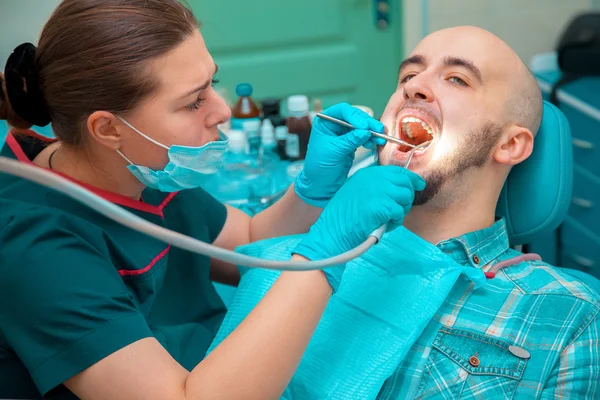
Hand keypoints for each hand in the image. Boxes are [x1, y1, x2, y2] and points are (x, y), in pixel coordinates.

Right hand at [293, 165, 425, 291]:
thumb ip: (375, 187)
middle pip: (405, 183)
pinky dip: (395, 221)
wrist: (332, 231)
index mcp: (367, 173)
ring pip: (405, 198)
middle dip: (407, 198)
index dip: (411, 178)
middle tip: (399, 210)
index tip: (418, 185)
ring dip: (401, 211)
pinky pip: (399, 212)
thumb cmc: (342, 217)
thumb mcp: (356, 192)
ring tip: (387, 220)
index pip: (398, 171)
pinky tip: (384, 225)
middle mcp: (374, 178)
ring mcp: (378, 191)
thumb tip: (400, 189)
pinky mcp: (381, 206)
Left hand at [294, 103, 386, 207]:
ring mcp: (344, 133)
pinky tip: (374, 142)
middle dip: (367, 123)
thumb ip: (350, 140)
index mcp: (324, 122)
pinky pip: (363, 136)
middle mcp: (334, 125)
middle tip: (378, 129)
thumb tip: (365, 131)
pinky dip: (370, 138)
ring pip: (361, 126)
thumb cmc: (320, 167)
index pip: (342, 111)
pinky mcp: (351, 142)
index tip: (364, 126)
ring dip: (372, 131)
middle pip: (355, 117)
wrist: (321, 185)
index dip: (355, 116)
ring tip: (380, 138)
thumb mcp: (334, 151)